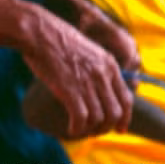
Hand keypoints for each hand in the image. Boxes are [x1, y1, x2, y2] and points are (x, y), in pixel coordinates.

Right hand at [22, 9, 132, 137]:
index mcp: (109, 64)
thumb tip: (93, 86)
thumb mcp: (85, 49)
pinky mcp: (70, 90)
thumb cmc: (54, 39)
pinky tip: (71, 130)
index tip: (119, 128)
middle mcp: (102, 75)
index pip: (126, 98)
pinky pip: (82, 119)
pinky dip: (77, 128)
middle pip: (115, 112)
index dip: (125, 117)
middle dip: (107, 127)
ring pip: (99, 119)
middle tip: (95, 131)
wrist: (38, 31)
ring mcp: (87, 82)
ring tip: (80, 130)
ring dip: (91, 130)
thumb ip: (95, 66)